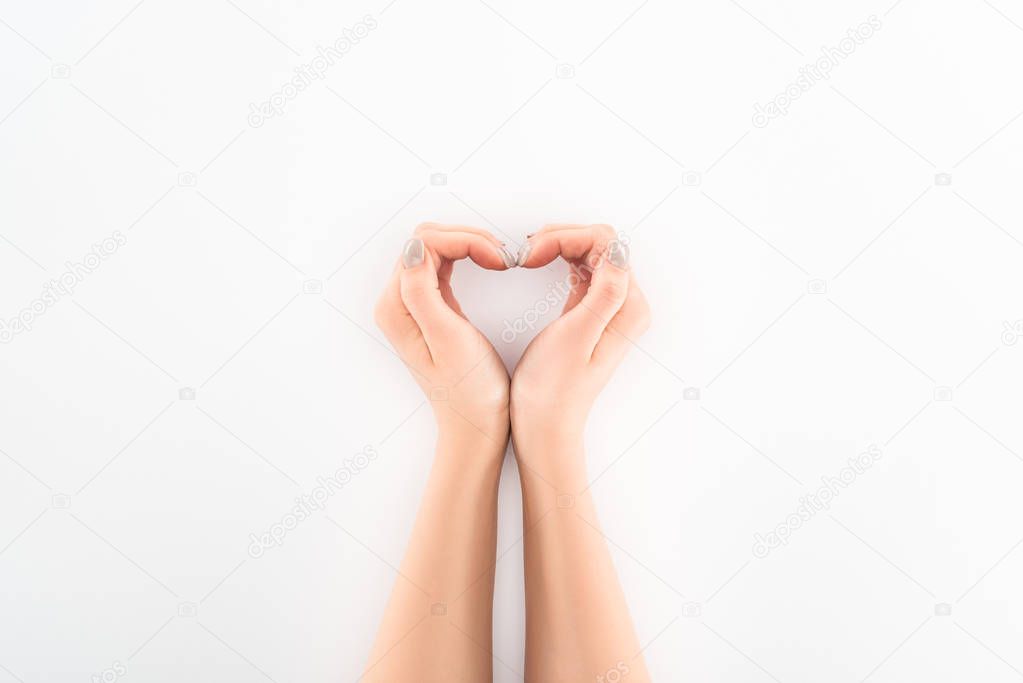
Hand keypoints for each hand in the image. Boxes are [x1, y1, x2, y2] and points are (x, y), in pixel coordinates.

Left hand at [374, 223, 516, 448]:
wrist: (477, 425)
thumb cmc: (469, 392)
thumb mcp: (448, 338)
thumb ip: (423, 291)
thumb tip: (413, 246)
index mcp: (396, 307)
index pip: (424, 243)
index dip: (465, 241)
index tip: (499, 260)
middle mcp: (397, 303)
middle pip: (427, 240)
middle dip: (467, 238)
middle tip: (503, 258)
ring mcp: (412, 305)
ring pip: (435, 248)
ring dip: (469, 245)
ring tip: (500, 261)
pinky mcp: (430, 308)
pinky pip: (442, 265)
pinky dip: (467, 256)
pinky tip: (489, 266)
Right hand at [510, 224, 650, 461]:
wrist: (544, 426)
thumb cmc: (552, 391)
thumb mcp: (576, 337)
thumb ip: (603, 293)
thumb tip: (618, 249)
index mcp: (627, 307)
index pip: (605, 242)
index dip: (565, 237)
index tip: (530, 254)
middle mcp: (625, 305)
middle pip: (599, 242)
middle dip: (560, 237)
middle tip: (524, 254)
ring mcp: (609, 308)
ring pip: (588, 252)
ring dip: (557, 245)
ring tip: (526, 257)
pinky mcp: (590, 312)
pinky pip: (581, 269)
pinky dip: (558, 258)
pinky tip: (536, 265)